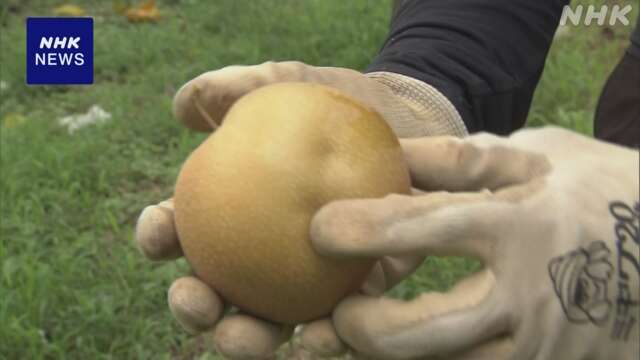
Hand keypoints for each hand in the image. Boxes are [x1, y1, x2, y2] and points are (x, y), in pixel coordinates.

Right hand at [135, 61, 466, 357]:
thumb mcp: (292, 84)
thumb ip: (239, 88)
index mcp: (233, 208)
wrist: (410, 122)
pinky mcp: (358, 294)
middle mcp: (263, 253)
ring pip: (271, 321)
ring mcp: (309, 279)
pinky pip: (340, 324)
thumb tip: (182, 106)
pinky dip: (325, 336)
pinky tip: (320, 335)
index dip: (158, 234)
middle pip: (217, 291)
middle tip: (195, 302)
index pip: (183, 226)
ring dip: (250, 339)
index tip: (157, 234)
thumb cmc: (340, 104)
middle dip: (195, 307)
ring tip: (245, 337)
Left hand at [309, 127, 638, 358]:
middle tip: (336, 309)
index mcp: (522, 225)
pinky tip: (394, 353)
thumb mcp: (533, 156)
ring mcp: (538, 345)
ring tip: (351, 337)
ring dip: (386, 359)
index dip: (369, 230)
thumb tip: (386, 152)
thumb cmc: (592, 189)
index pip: (431, 229)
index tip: (319, 228)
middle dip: (365, 328)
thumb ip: (457, 158)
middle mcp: (529, 295)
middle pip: (427, 331)